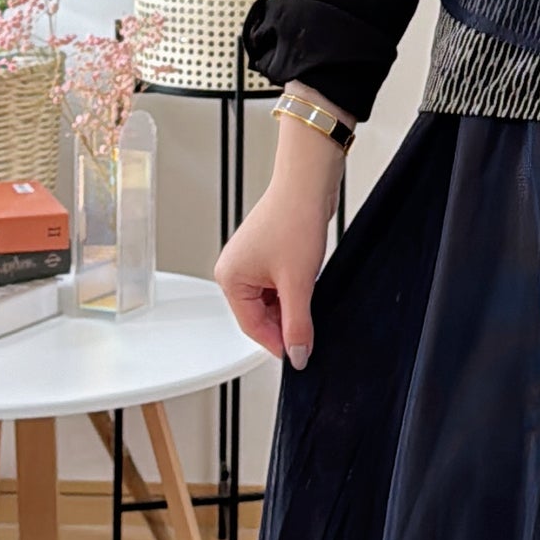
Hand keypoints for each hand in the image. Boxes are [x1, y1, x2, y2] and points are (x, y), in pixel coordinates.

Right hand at [215, 91, 345, 366]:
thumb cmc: (294, 219)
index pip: (251, 327)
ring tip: (309, 292)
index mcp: (229, 278)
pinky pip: (279, 284)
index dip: (278, 343)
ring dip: (292, 305)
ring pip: (272, 301)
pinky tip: (308, 282)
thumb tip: (297, 356)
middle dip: (286, 322)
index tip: (300, 356)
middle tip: (311, 329)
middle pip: (260, 315)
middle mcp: (234, 270)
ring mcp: (250, 261)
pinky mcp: (268, 253)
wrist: (309, 183)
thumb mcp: (298, 282)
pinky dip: (294, 289)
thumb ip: (297, 325)